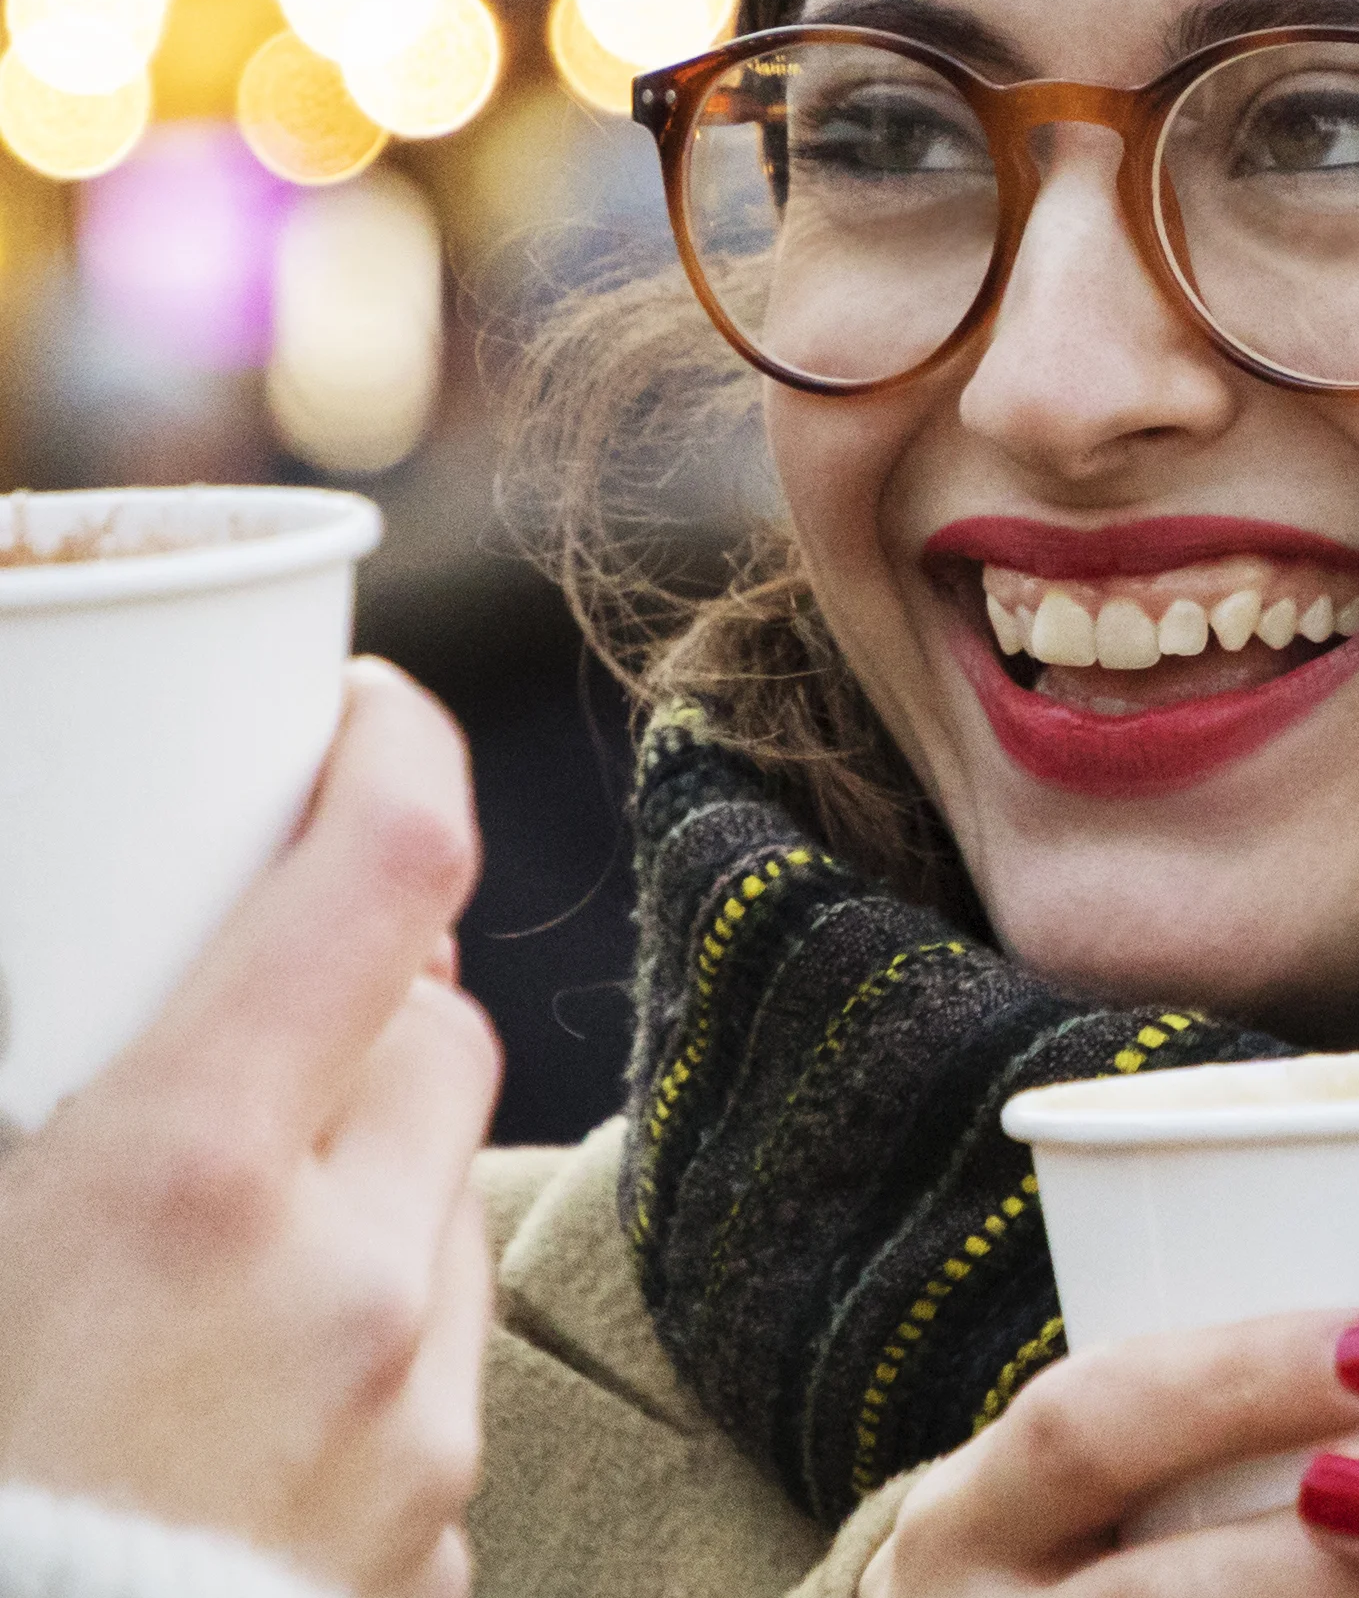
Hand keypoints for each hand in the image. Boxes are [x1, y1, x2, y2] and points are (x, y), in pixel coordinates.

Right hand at [0, 658, 502, 1597]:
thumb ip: (35, 1072)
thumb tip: (48, 985)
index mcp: (185, 1186)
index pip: (389, 874)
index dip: (396, 752)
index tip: (366, 709)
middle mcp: (335, 1292)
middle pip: (444, 1033)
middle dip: (373, 998)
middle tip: (269, 1008)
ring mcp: (404, 1428)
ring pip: (452, 1196)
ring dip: (376, 1169)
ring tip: (228, 1228)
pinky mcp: (435, 1541)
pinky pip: (438, 1369)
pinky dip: (372, 1336)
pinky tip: (247, 1393)